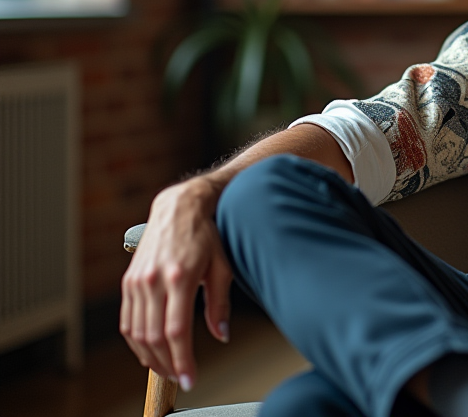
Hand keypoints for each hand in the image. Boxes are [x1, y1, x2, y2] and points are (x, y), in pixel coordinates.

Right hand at [119, 176, 232, 390]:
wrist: (180, 207)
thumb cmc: (207, 235)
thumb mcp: (222, 266)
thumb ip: (219, 304)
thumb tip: (222, 335)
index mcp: (179, 277)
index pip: (176, 331)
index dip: (182, 360)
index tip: (190, 378)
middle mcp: (153, 280)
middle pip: (154, 337)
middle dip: (167, 363)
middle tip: (181, 378)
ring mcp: (136, 281)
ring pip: (136, 333)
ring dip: (150, 357)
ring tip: (167, 368)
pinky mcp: (128, 282)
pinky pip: (127, 320)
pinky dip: (136, 341)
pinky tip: (149, 350)